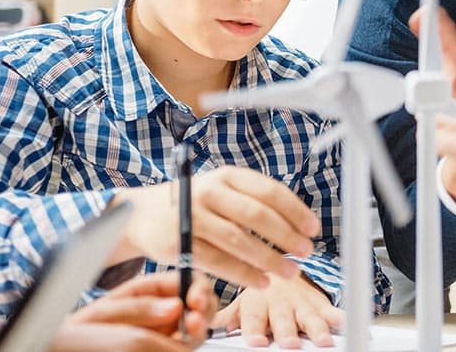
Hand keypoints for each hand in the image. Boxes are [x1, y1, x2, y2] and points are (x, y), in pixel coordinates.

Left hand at [49, 271, 219, 351]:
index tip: (196, 298)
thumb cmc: (74, 338)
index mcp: (146, 293)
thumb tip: (175, 306)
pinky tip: (180, 344)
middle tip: (197, 318)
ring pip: (197, 331)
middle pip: (198, 305)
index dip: (196, 287)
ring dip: (200, 330)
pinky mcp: (164, 351)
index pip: (183, 281)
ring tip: (191, 330)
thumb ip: (140, 310)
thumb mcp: (103, 315)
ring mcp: (164, 337)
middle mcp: (160, 314)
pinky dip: (186, 346)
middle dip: (204, 309)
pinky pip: (183, 348)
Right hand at [108, 165, 320, 289]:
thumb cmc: (196, 203)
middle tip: (306, 251)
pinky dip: (243, 273)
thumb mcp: (223, 189)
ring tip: (290, 271)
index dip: (296, 211)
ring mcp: (193, 216)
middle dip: (286, 236)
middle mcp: (210, 191)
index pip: (269, 191)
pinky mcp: (180, 243)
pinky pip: (218, 261)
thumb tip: (297, 223)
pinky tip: (261, 281)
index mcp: (228, 175)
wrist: (143, 214)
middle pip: (257, 215)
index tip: (313, 228)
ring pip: (238, 240)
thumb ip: (254, 200)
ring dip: (269, 259)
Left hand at [212, 273, 342, 348]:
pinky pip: (332, 310)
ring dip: (316, 328)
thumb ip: (224, 318)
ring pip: (309, 317)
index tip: (254, 342)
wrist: (285, 269)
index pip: (253, 318)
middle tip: (290, 344)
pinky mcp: (320, 304)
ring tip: (322, 340)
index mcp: (256, 303)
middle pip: (283, 320)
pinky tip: (344, 323)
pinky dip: (339, 317)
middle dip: (287, 332)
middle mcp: (280, 304)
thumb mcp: (241, 304)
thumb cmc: (260, 294)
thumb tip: (198, 327)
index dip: (254, 329)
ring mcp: (301, 304)